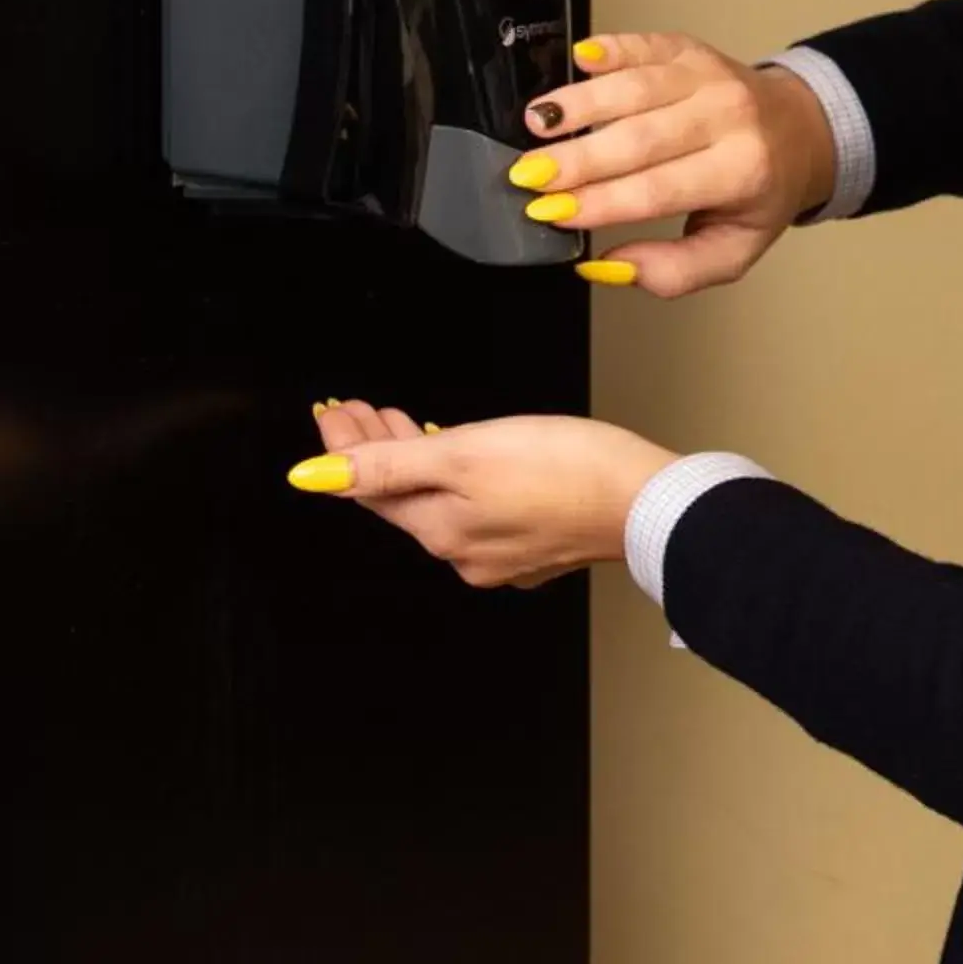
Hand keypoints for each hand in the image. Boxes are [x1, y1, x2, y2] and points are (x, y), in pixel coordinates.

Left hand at [293, 398, 679, 588]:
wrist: (649, 501)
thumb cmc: (570, 470)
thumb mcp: (465, 451)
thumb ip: (387, 464)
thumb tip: (312, 478)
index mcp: (441, 531)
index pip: (370, 487)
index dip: (345, 446)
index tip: (334, 409)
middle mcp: (466, 552)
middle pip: (402, 497)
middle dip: (375, 449)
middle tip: (359, 409)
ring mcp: (504, 554)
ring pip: (441, 503)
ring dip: (416, 462)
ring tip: (402, 425)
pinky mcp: (540, 545)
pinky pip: (481, 511)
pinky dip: (461, 480)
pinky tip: (467, 459)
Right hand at [507, 33, 837, 297]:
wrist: (800, 130)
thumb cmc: (760, 192)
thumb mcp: (732, 250)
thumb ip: (673, 271)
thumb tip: (608, 265)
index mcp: (742, 171)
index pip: (656, 190)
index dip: (599, 202)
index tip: (551, 211)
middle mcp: (729, 117)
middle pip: (639, 138)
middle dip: (577, 159)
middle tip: (528, 174)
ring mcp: (709, 77)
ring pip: (636, 87)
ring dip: (581, 103)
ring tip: (537, 122)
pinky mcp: (690, 49)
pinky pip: (645, 44)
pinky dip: (612, 48)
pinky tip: (579, 58)